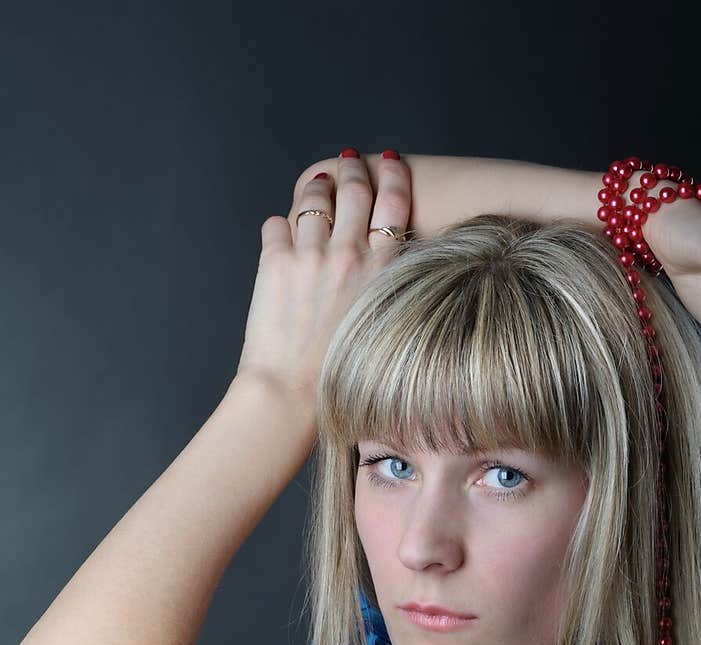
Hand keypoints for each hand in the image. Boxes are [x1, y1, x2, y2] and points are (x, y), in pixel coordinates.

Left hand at [234, 151, 411, 396]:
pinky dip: (279, 228)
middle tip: (350, 162)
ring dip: (315, 189)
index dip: (392, 175)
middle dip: (352, 169)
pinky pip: (275, 224)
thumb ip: (383, 284)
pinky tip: (282, 236)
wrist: (293, 395)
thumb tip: (379, 258)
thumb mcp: (384, 324)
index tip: (391, 161)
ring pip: (312, 199)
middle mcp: (349, 255)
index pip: (394, 202)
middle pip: (354, 189)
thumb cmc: (340, 374)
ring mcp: (310, 255)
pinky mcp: (275, 262)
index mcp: (382, 271)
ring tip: (316, 187)